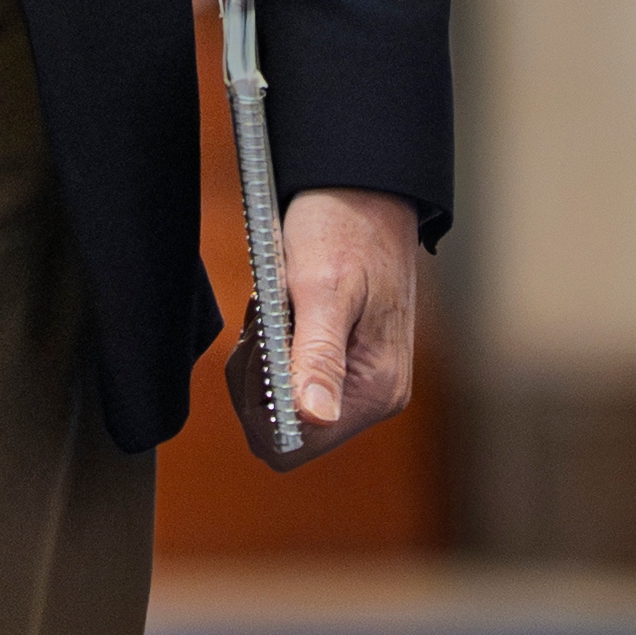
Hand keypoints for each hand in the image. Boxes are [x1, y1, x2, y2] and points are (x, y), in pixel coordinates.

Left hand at [224, 187, 422, 467]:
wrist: (361, 190)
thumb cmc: (345, 228)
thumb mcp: (323, 288)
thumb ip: (318, 356)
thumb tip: (313, 418)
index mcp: (377, 390)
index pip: (294, 444)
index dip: (261, 402)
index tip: (267, 342)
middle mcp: (372, 398)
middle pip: (279, 431)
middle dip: (258, 378)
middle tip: (269, 319)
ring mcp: (356, 385)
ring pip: (274, 407)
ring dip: (260, 358)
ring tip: (278, 308)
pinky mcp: (339, 366)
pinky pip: (283, 382)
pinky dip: (268, 349)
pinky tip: (282, 312)